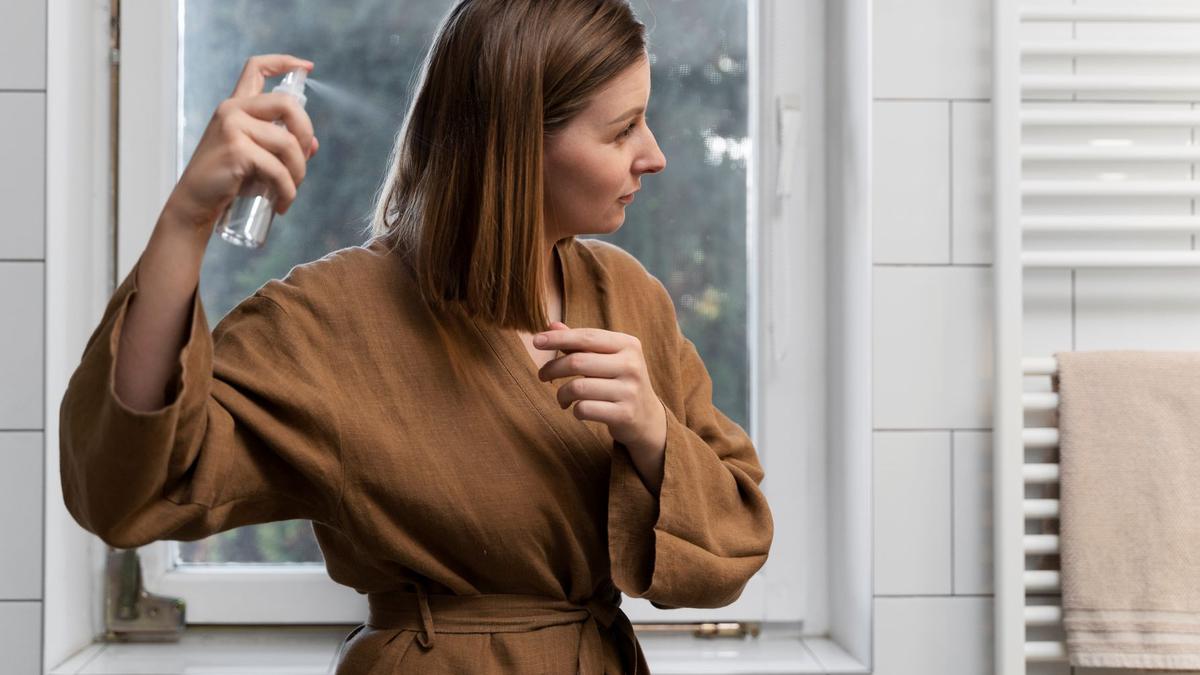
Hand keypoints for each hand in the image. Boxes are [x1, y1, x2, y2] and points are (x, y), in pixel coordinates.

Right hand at [163, 54, 318, 234]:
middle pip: (287, 104)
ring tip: (290, 190)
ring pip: (288, 143)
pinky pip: (278, 169)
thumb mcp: (255, 157)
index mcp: (236, 107)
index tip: (307, 67)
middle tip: (303, 160)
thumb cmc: (226, 181)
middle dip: (305, 133)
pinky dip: (287, 190)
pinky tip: (283, 203)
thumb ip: (280, 146)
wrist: (195, 203)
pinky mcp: (236, 149)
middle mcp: (233, 110)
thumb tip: (312, 144)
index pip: (256, 69)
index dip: (284, 62)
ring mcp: (233, 127)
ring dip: (298, 172)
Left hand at [535, 322, 666, 455]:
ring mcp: (630, 390)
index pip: (586, 337)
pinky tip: (577, 410)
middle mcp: (632, 365)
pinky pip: (584, 409)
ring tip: (562, 398)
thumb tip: (551, 325)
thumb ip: (580, 343)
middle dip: (552, 368)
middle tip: (542, 375)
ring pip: (577, 388)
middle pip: (577, 361)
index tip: (535, 341)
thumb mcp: (606, 358)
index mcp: (628, 344)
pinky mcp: (624, 414)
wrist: (647, 418)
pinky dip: (574, 410)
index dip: (558, 338)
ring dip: (561, 394)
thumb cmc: (619, 381)